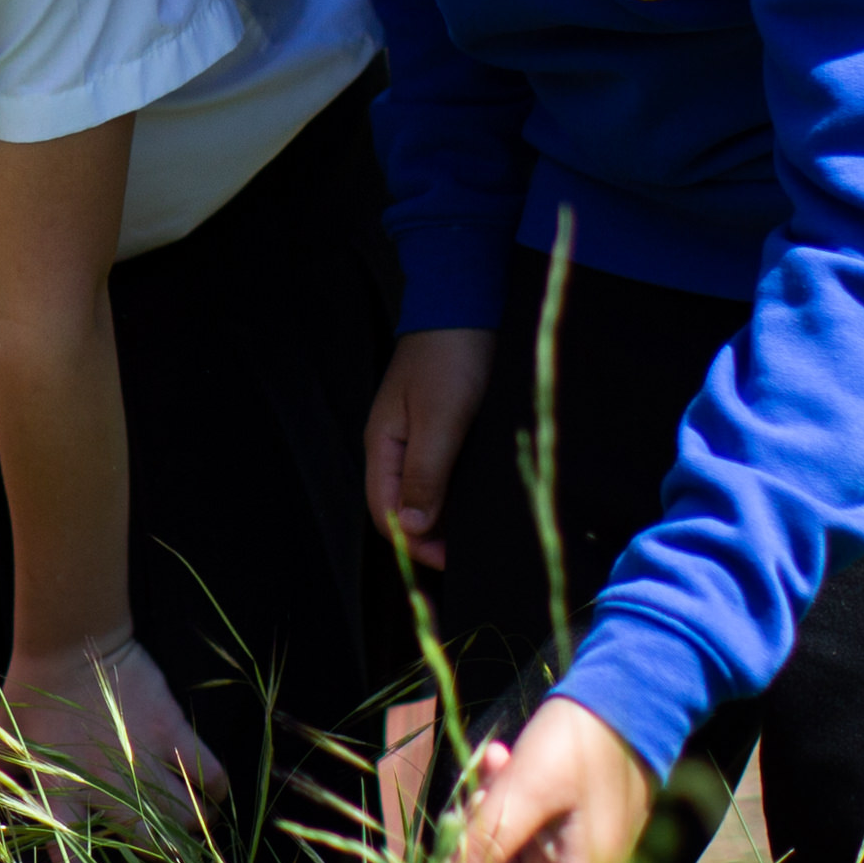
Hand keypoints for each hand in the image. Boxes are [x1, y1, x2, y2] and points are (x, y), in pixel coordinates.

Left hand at [3, 623, 228, 838]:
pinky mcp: (172, 733)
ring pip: (189, 817)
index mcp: (62, 797)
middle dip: (167, 858)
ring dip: (195, 828)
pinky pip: (211, 774)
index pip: (70, 860)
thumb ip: (11, 787)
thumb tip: (9, 813)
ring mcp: (145, 762)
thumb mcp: (6, 748)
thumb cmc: (29, 693)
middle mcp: (109, 789)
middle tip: (170, 852)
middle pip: (154, 845)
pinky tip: (211, 792)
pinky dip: (216, 790)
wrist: (68, 643)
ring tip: (196, 826)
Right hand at [366, 327, 493, 562]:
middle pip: (401, 506)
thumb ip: (425, 475)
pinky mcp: (441, 424)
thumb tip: (411, 530)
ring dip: (445, 514)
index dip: (414, 544)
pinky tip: (480, 496)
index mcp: (383, 446)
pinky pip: (442, 470)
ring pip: (423, 490)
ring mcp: (417, 434)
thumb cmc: (451, 359)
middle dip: (429, 535)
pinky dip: (456, 490)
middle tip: (470, 551)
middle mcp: (395, 445)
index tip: (452, 560)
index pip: (385, 513)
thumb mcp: (441, 420)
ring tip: (478, 530)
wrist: (466, 302)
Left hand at [445, 695, 654, 862]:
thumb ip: (492, 841)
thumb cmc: (582, 746)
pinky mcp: (561, 826)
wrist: (628, 696)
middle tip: (470, 806)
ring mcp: (567, 852)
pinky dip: (501, 802)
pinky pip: (517, 829)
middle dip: (474, 860)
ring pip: (504, 859)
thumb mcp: (529, 790)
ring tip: (493, 769)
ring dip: (486, 821)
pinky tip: (500, 761)